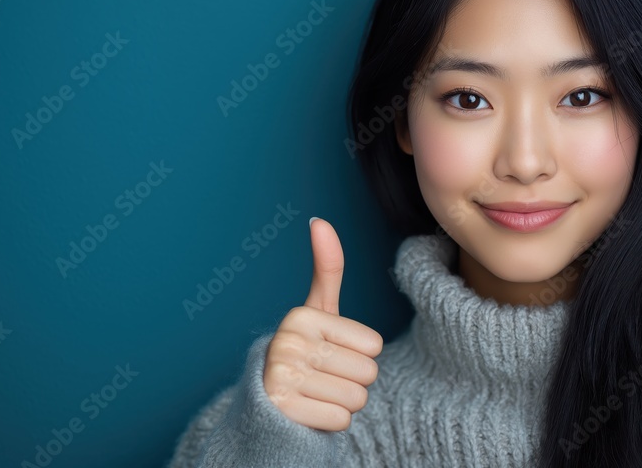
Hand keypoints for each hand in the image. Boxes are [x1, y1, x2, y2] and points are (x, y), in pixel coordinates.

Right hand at [262, 217, 383, 431]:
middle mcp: (289, 342)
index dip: (358, 356)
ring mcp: (283, 377)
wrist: (267, 402)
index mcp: (302, 316)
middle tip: (322, 377)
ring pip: (357, 399)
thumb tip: (319, 220)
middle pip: (368, 373)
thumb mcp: (317, 311)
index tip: (328, 353)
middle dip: (351, 381)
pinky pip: (341, 420)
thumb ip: (326, 268)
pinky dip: (331, 422)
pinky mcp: (284, 410)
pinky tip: (309, 411)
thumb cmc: (304, 352)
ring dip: (342, 402)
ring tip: (315, 392)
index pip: (374, 346)